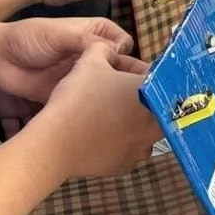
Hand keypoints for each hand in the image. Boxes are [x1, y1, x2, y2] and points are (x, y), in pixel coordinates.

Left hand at [0, 17, 145, 104]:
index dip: (130, 57)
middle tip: (142, 97)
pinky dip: (98, 109)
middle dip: (129, 80)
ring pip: (107, 87)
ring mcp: (83, 77)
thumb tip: (119, 51)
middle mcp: (94, 56)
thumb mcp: (60, 34)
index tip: (140, 73)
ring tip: (132, 111)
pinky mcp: (72, 95)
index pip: (123, 45)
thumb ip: (89, 41)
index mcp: (96, 34)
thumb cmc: (30, 38)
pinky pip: (90, 102)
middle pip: (119, 68)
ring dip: (116, 97)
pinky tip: (109, 120)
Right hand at [33, 41, 162, 179]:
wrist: (57, 141)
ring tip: (107, 115)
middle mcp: (156, 124)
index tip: (122, 72)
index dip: (139, 71)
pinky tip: (101, 135)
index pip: (158, 77)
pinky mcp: (126, 165)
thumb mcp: (90, 60)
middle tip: (116, 92)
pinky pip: (129, 150)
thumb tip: (110, 50)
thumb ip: (104, 49)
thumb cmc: (78, 97)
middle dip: (139, 97)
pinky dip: (119, 142)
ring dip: (132, 121)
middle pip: (156, 105)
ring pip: (145, 130)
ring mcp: (142, 148)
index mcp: (153, 95)